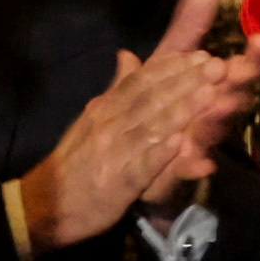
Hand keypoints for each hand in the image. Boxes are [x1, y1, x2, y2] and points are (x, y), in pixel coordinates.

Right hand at [11, 0, 252, 244]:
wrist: (43, 205)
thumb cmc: (75, 161)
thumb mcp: (91, 120)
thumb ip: (115, 89)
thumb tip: (128, 55)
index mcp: (104, 110)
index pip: (139, 82)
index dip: (170, 68)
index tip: (200, 55)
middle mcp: (108, 127)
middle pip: (149, 99)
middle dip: (185, 81)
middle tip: (216, 66)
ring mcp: (112, 155)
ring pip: (148, 128)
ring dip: (179, 110)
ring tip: (208, 95)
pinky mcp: (116, 185)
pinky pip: (139, 167)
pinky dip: (158, 153)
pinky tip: (179, 142)